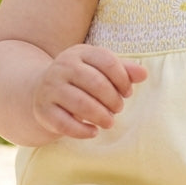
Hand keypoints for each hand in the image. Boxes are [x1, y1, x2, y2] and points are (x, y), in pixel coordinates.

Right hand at [30, 45, 147, 138]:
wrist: (41, 89)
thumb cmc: (81, 79)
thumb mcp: (100, 69)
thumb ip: (123, 70)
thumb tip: (144, 74)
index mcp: (80, 52)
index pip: (108, 62)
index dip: (123, 79)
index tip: (127, 93)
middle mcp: (62, 67)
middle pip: (96, 83)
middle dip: (113, 100)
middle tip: (118, 109)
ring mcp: (50, 88)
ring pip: (81, 104)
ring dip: (101, 116)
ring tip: (109, 122)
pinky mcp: (43, 110)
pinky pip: (65, 124)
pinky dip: (83, 131)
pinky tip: (93, 132)